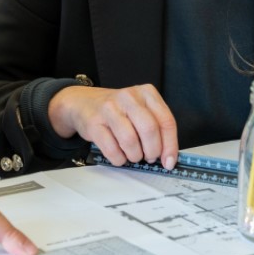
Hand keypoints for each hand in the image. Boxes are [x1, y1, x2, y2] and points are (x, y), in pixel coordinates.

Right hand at [49, 84, 178, 169]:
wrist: (83, 103)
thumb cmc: (117, 110)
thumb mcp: (140, 110)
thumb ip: (156, 128)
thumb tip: (168, 157)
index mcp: (146, 93)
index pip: (166, 121)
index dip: (170, 145)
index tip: (169, 161)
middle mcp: (129, 97)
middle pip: (149, 130)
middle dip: (152, 151)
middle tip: (148, 157)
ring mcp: (110, 108)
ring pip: (130, 140)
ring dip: (134, 156)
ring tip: (133, 155)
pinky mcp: (94, 123)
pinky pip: (112, 149)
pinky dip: (119, 159)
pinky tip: (119, 155)